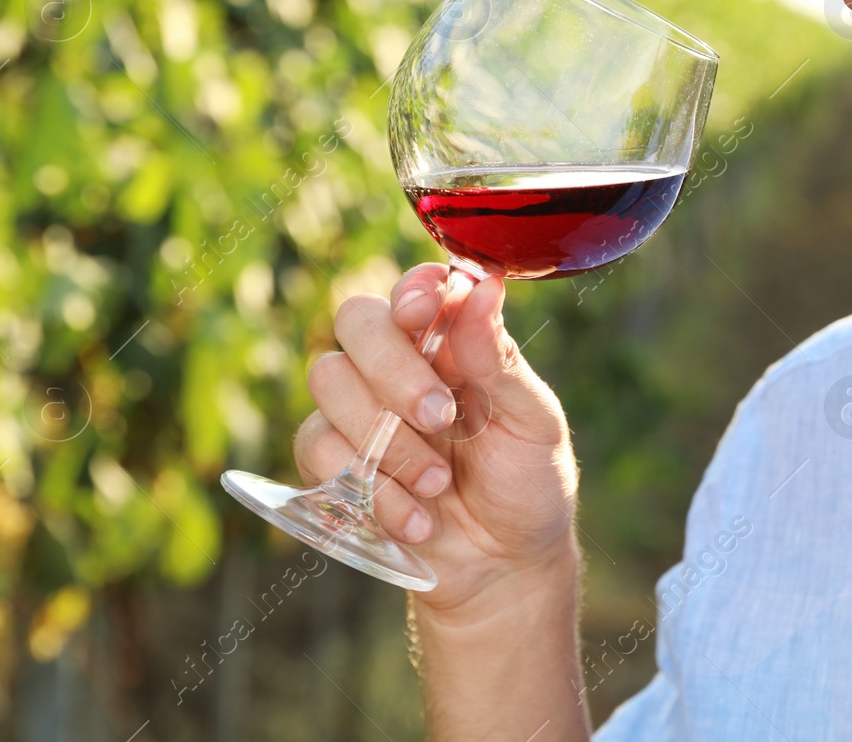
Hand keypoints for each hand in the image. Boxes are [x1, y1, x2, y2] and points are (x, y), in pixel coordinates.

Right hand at [294, 263, 577, 614]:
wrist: (503, 568)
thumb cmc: (527, 483)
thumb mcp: (533, 423)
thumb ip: (500, 360)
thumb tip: (484, 284)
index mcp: (452, 342)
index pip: (415, 289)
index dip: (411, 290)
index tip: (423, 312)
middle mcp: (399, 365)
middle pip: (356, 321)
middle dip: (393, 369)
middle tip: (441, 419)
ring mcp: (361, 411)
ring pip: (328, 379)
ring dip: (385, 438)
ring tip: (440, 484)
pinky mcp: (334, 462)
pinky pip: (318, 449)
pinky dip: (372, 489)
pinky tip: (417, 521)